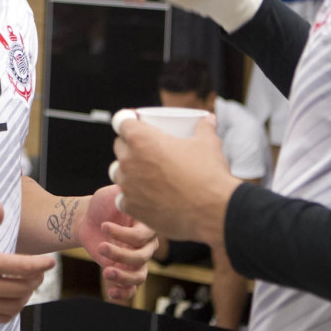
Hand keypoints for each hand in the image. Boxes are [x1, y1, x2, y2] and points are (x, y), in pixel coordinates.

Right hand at [0, 201, 55, 323]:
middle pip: (22, 288)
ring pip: (14, 306)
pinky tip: (14, 296)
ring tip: (28, 282)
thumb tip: (0, 208)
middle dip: (36, 278)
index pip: (22, 268)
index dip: (41, 265)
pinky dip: (13, 309)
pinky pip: (1, 317)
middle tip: (39, 269)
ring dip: (27, 294)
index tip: (51, 261)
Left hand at [77, 185, 158, 302]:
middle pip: (143, 257)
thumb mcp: (113, 193)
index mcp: (147, 225)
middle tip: (100, 246)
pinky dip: (124, 293)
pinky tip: (111, 291)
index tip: (103, 225)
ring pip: (140, 275)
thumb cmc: (102, 204)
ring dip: (124, 276)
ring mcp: (137, 259)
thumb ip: (125, 192)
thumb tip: (134, 184)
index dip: (124, 234)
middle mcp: (146, 243)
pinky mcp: (125, 270)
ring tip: (106, 272)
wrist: (87, 218)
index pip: (143, 235)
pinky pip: (132, 288)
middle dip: (121, 254)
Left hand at [112, 116, 240, 247]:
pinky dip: (131, 197)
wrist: (212, 211)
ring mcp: (128, 185)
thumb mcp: (208, 143)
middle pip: (118, 146)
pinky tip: (143, 197)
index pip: (121, 121)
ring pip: (117, 172)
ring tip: (143, 174)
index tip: (135, 124)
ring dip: (127, 171)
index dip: (127, 120)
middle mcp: (128, 160)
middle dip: (128, 145)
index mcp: (141, 138)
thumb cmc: (208, 173)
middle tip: (145, 150)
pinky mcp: (132, 207)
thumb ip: (205, 128)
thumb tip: (209, 118)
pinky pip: (122, 199)